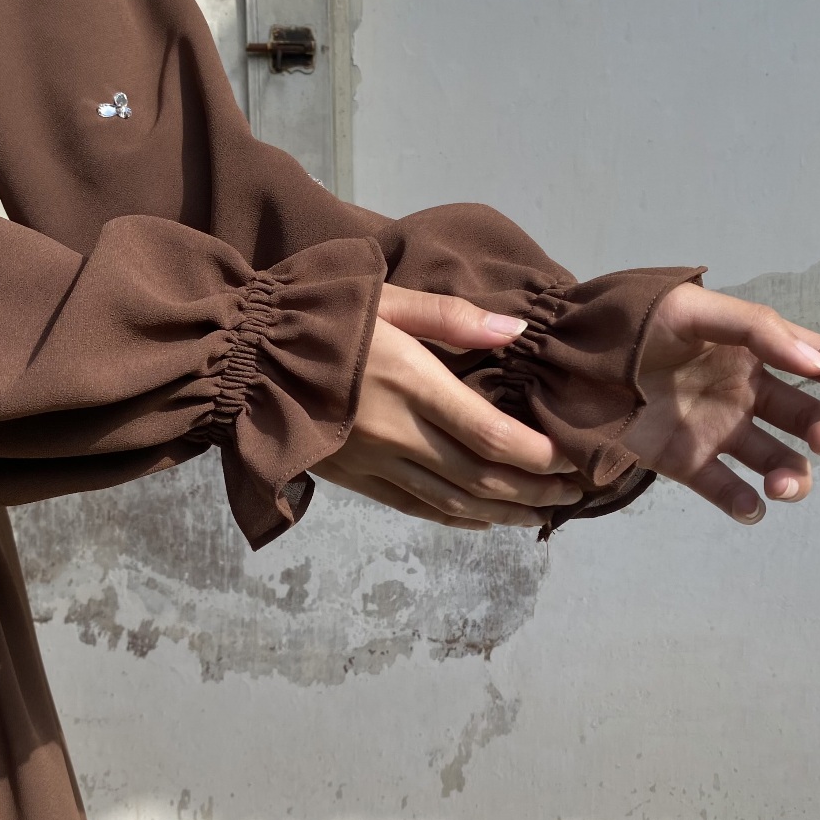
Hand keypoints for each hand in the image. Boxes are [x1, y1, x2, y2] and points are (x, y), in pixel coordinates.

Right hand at [313, 284, 581, 529]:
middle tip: (575, 496)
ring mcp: (373, 463)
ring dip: (503, 513)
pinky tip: (482, 521)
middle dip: (535, 490)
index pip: (491, 434)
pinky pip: (413, 508)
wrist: (245, 356)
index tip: (573, 462)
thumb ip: (451, 317)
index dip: (539, 455)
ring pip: (452, 502)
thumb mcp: (384, 298)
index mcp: (411, 384)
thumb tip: (514, 332)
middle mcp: (398, 433)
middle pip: (481, 477)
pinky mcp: (352, 478)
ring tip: (542, 516)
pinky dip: (454, 519)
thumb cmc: (319, 317)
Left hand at [623, 282, 819, 522]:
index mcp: (748, 349)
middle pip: (806, 417)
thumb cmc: (626, 323)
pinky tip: (749, 504)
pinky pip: (726, 491)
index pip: (818, 361)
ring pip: (775, 462)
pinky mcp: (681, 461)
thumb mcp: (690, 311)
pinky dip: (744, 504)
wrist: (560, 357)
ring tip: (781, 484)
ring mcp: (713, 429)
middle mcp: (740, 391)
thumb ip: (756, 330)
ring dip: (792, 477)